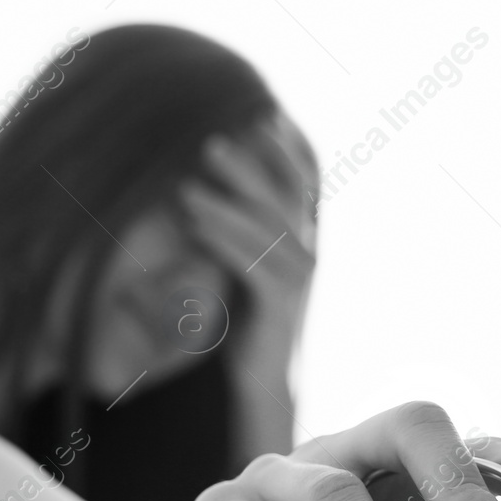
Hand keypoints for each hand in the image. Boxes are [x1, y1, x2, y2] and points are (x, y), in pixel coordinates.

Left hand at [177, 119, 317, 459]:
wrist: (263, 384)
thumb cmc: (245, 325)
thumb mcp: (244, 269)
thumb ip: (240, 232)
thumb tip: (204, 190)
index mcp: (303, 241)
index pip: (303, 184)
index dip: (286, 150)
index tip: (263, 116)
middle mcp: (308, 255)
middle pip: (285, 197)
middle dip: (251, 164)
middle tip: (213, 139)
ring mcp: (297, 282)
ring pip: (267, 228)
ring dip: (228, 200)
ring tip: (191, 178)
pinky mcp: (279, 307)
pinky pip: (252, 264)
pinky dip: (223, 238)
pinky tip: (194, 221)